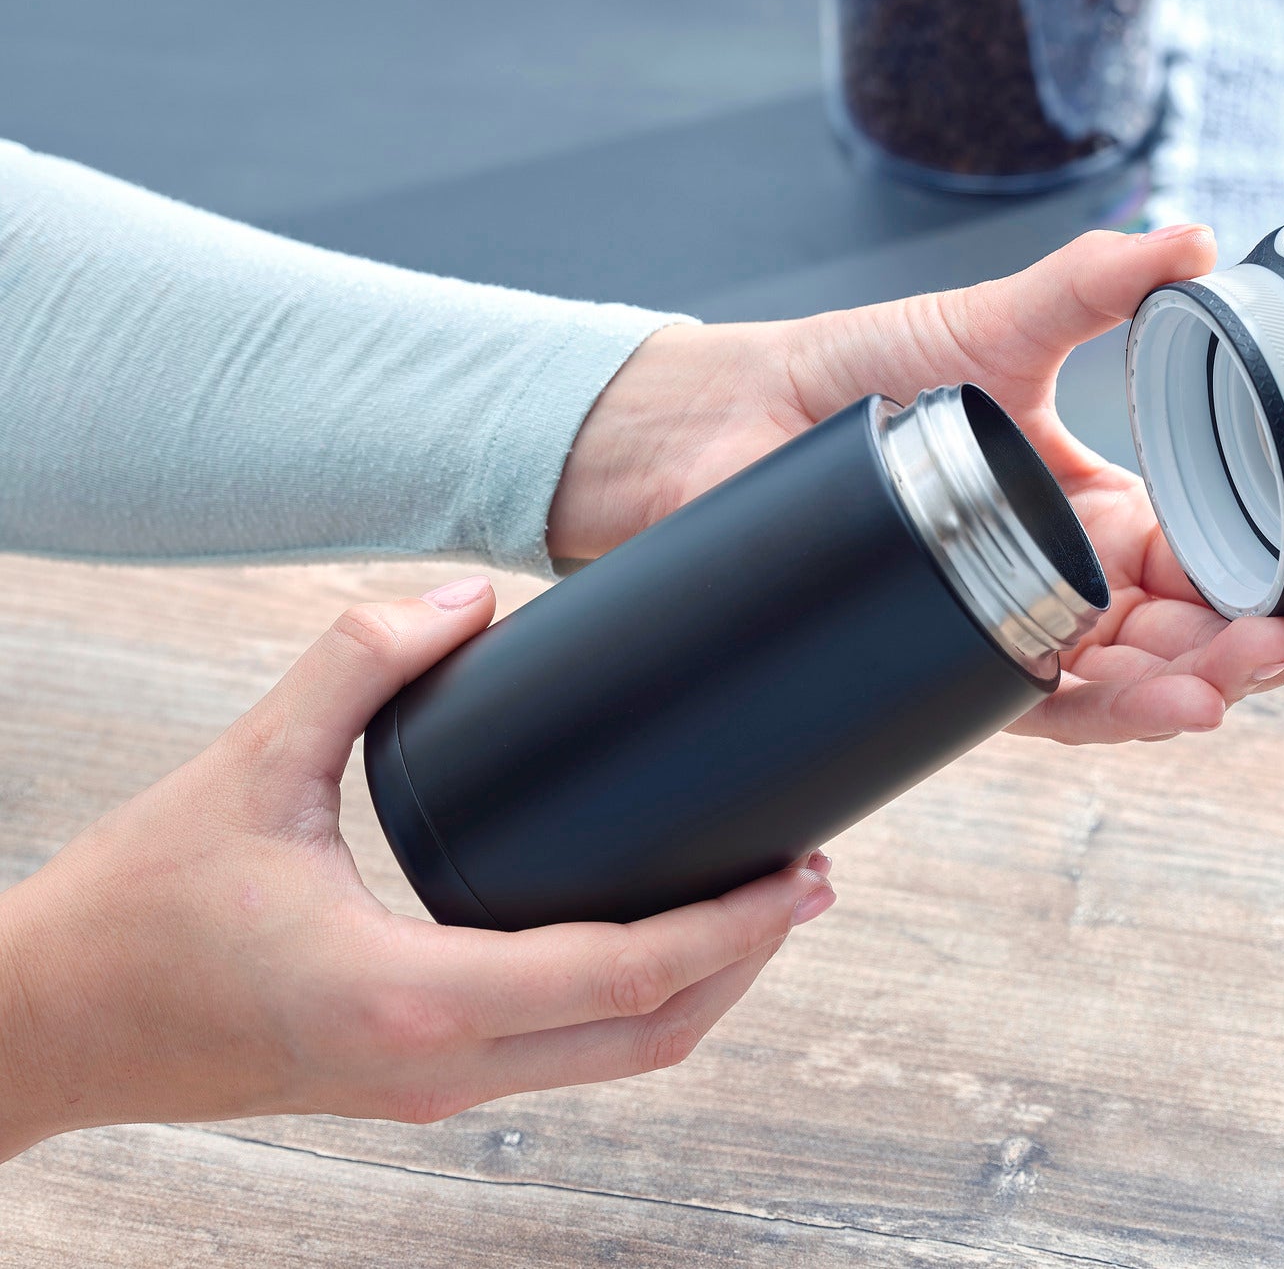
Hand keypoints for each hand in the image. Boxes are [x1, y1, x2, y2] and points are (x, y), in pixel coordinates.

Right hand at [0, 578, 834, 1160]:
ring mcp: (433, 1086)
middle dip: (747, 961)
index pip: (623, 975)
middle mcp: (442, 1062)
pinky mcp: (418, 1077)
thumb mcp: (248, 766)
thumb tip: (465, 594)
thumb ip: (355, 662)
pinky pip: (564, 1058)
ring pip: (615, 1063)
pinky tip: (657, 939)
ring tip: (760, 907)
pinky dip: (633, 1005)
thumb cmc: (139, 905)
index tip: (804, 872)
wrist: (49, 1024)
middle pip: (650, 1037)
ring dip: (700, 989)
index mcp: (415, 993)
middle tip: (811, 880)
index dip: (733, 925)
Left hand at [549, 226, 1283, 745]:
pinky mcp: (951, 663)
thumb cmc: (863, 371)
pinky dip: (1119, 712)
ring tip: (1261, 667)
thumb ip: (1097, 286)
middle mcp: (1073, 586)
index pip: (1225, 567)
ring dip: (1213, 684)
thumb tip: (1192, 236)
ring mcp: (1014, 631)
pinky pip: (1048, 709)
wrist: (737, 415)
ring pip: (1139, 685)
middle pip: (1200, 641)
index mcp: (1105, 518)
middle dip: (1277, 648)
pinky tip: (1180, 704)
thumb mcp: (1000, 324)